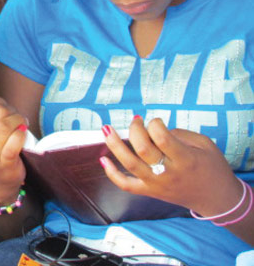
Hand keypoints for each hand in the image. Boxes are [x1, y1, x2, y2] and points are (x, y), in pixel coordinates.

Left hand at [100, 117, 241, 215]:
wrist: (217, 198)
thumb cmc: (212, 167)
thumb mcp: (205, 144)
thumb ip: (180, 134)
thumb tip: (154, 128)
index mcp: (185, 159)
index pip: (162, 138)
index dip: (154, 124)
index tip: (156, 121)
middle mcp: (169, 173)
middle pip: (143, 149)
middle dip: (135, 129)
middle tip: (137, 120)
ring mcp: (157, 184)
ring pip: (130, 164)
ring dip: (115, 145)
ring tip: (106, 129)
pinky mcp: (150, 192)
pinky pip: (126, 185)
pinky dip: (112, 174)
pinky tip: (102, 160)